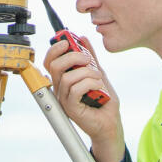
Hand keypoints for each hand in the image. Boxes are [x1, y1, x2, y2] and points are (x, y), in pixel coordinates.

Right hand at [44, 38, 124, 161]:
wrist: (110, 122)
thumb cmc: (104, 101)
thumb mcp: (98, 73)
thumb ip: (90, 58)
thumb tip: (83, 39)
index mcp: (63, 80)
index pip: (50, 61)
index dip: (55, 49)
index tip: (67, 41)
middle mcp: (60, 89)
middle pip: (55, 66)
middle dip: (72, 56)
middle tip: (87, 59)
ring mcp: (64, 99)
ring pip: (67, 77)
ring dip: (87, 73)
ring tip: (98, 77)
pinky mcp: (71, 108)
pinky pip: (75, 89)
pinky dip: (89, 83)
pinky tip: (98, 87)